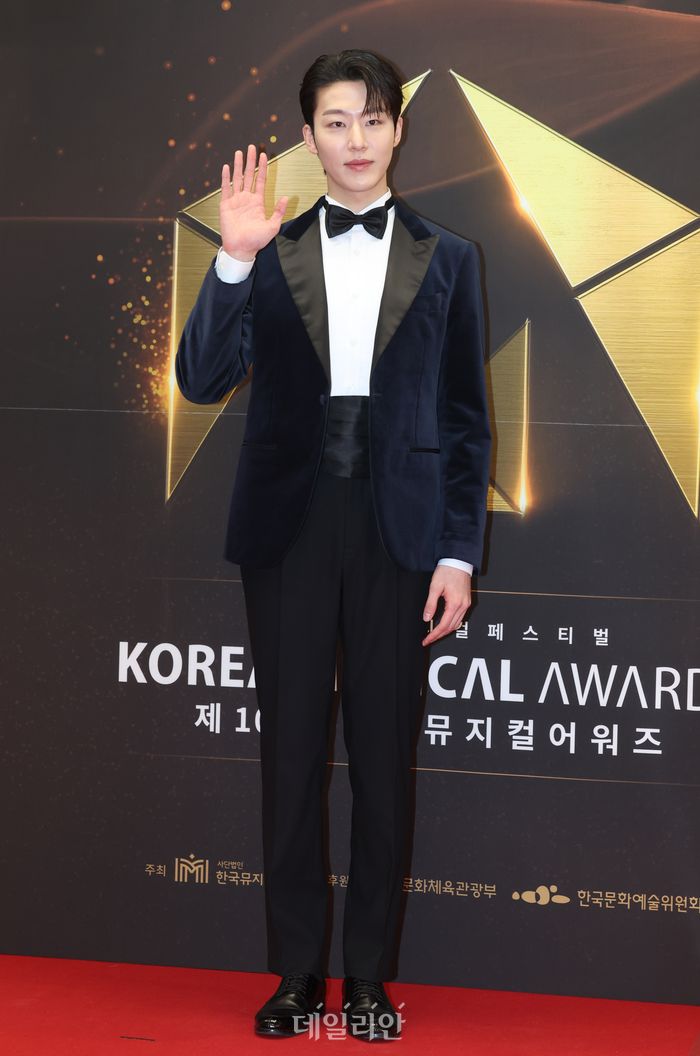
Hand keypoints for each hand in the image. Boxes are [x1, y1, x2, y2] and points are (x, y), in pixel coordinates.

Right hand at [220, 144, 288, 260]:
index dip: (262, 168)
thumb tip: (286, 198)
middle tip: (251, 147)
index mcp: (257, 203)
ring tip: (239, 153)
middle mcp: (246, 199)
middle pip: (249, 175)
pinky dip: (226, 178)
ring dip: (238, 165)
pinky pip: (225, 188)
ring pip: (237, 178)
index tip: (264, 155)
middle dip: (251, 161)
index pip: (260, 180)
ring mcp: (236, 201)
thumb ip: (278, 211)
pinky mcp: (225, 205)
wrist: (241, 249)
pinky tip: (226, 167)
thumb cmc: (256, 241)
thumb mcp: (272, 226)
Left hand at [421, 566, 471, 646]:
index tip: (427, 640)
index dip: (434, 635)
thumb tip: (427, 618)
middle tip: (428, 639)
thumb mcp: (435, 587)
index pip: (443, 625)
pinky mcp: (467, 601)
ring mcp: (466, 604)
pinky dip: (452, 624)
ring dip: (446, 631)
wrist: (458, 561)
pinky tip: (445, 624)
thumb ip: (430, 604)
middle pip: (450, 627)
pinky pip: (460, 618)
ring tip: (435, 634)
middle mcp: (463, 606)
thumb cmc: (447, 571)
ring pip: (456, 624)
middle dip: (439, 635)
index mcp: (455, 603)